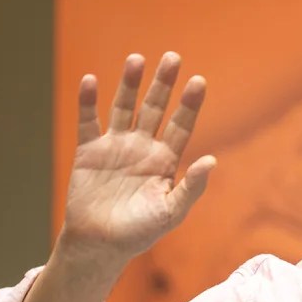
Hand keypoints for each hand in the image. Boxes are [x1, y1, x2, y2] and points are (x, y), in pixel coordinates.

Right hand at [59, 52, 215, 265]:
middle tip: (173, 57)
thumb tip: (213, 161)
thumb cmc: (140, 233)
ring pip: (124, 107)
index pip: (181, 125)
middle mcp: (143, 147)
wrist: (100, 245)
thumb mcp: (171, 212)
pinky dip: (88, 102)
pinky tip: (91, 81)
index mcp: (166, 160)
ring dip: (129, 84)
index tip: (198, 81)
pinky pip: (88, 121)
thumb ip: (191, 187)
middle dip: (163, 84)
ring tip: (136, 59)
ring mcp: (115, 146)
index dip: (189, 104)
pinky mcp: (89, 151)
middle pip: (155, 108)